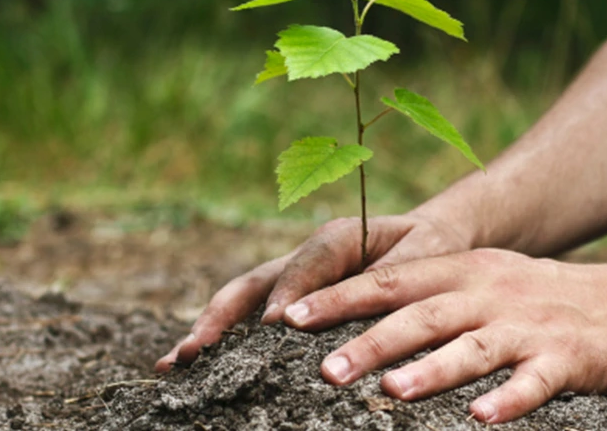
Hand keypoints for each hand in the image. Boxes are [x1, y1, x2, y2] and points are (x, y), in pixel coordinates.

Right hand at [154, 212, 473, 371]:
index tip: (274, 326)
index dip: (289, 292)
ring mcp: (292, 278)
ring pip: (242, 301)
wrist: (431, 239)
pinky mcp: (291, 299)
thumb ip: (398, 272)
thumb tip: (366, 297)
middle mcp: (306, 256)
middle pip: (254, 282)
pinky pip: (252, 317)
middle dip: (221, 316)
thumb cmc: (432, 248)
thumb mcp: (427, 254)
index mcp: (339, 237)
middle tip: (193, 351)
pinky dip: (223, 340)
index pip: (307, 263)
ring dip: (209, 329)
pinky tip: (194, 369)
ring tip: (174, 363)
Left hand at [280, 249, 606, 423]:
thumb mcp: (481, 280)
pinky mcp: (566, 359)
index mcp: (463, 271)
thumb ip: (426, 294)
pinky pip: (533, 382)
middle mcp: (489, 293)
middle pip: (422, 315)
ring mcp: (527, 326)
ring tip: (391, 392)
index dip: (340, 298)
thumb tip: (354, 319)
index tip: (290, 317)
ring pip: (472, 347)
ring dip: (431, 370)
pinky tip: (481, 418)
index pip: (390, 281)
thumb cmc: (537, 297)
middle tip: (324, 369)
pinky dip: (507, 400)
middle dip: (371, 342)